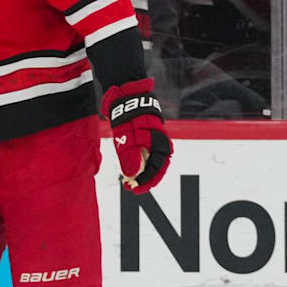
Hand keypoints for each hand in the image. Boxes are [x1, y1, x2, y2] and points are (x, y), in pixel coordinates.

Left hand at [102, 79, 172, 193]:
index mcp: (160, 145)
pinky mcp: (144, 137)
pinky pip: (143, 154)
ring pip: (149, 162)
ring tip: (128, 181)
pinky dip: (137, 163)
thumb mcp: (128, 139)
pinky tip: (128, 168)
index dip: (146, 182)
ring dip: (140, 172)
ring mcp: (152, 140)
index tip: (134, 189)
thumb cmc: (130, 117)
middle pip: (155, 168)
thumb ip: (130, 158)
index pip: (157, 170)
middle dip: (144, 179)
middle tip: (131, 188)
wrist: (126, 96)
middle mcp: (159, 144)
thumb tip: (132, 176)